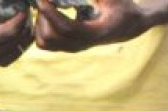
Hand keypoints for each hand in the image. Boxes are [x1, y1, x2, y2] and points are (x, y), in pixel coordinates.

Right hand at [0, 5, 34, 66]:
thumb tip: (18, 1)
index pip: (10, 31)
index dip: (21, 19)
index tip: (24, 8)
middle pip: (18, 38)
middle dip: (25, 23)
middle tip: (25, 11)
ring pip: (22, 45)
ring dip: (26, 30)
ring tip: (22, 19)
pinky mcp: (1, 63)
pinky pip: (21, 50)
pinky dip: (24, 39)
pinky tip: (19, 30)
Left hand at [33, 0, 148, 50]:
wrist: (127, 25)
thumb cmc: (122, 7)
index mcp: (95, 32)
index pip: (66, 28)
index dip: (51, 13)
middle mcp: (82, 44)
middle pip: (50, 37)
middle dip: (43, 16)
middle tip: (44, 0)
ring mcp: (73, 48)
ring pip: (44, 42)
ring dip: (40, 24)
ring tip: (45, 7)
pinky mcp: (67, 47)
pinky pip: (45, 43)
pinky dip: (40, 29)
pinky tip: (47, 15)